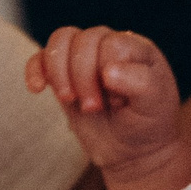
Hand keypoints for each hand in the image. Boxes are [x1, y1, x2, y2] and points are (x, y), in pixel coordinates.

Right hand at [25, 26, 190, 189]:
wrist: (133, 148)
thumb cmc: (149, 122)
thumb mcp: (155, 104)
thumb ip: (141, 83)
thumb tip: (108, 71)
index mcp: (136, 48)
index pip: (111, 44)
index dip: (108, 72)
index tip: (119, 102)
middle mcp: (108, 46)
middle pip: (83, 41)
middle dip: (83, 77)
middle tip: (94, 108)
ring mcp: (84, 59)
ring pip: (60, 40)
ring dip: (59, 72)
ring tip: (70, 99)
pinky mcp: (63, 75)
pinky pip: (40, 58)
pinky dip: (34, 70)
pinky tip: (37, 89)